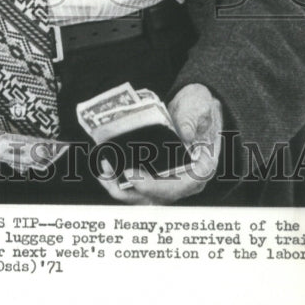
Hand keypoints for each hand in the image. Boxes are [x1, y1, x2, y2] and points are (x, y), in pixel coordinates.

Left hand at [96, 83, 222, 204]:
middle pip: (157, 198)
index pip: (179, 187)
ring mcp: (171, 182)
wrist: (193, 108)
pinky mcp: (158, 177)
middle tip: (108, 172)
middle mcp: (186, 181)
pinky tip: (106, 170)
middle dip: (129, 190)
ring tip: (103, 170)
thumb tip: (185, 134)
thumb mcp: (198, 106)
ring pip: (144, 198)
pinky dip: (121, 183)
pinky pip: (138, 188)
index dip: (154, 186)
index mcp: (202, 169)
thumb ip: (192, 118)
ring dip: (121, 188)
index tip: (132, 177)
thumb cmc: (198, 107)